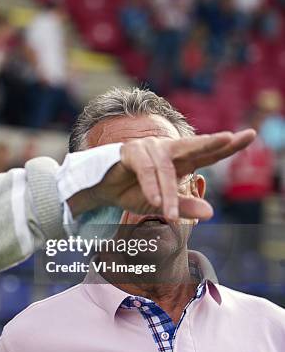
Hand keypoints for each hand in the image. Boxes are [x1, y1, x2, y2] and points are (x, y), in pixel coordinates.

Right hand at [68, 129, 255, 220]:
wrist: (100, 190)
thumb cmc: (132, 192)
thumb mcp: (162, 205)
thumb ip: (184, 207)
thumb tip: (211, 213)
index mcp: (179, 160)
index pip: (207, 153)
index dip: (227, 145)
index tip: (250, 135)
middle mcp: (167, 149)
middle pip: (192, 146)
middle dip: (212, 142)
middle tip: (232, 137)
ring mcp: (149, 148)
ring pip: (166, 169)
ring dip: (168, 194)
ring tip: (168, 215)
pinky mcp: (131, 151)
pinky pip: (146, 170)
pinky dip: (151, 187)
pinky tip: (155, 202)